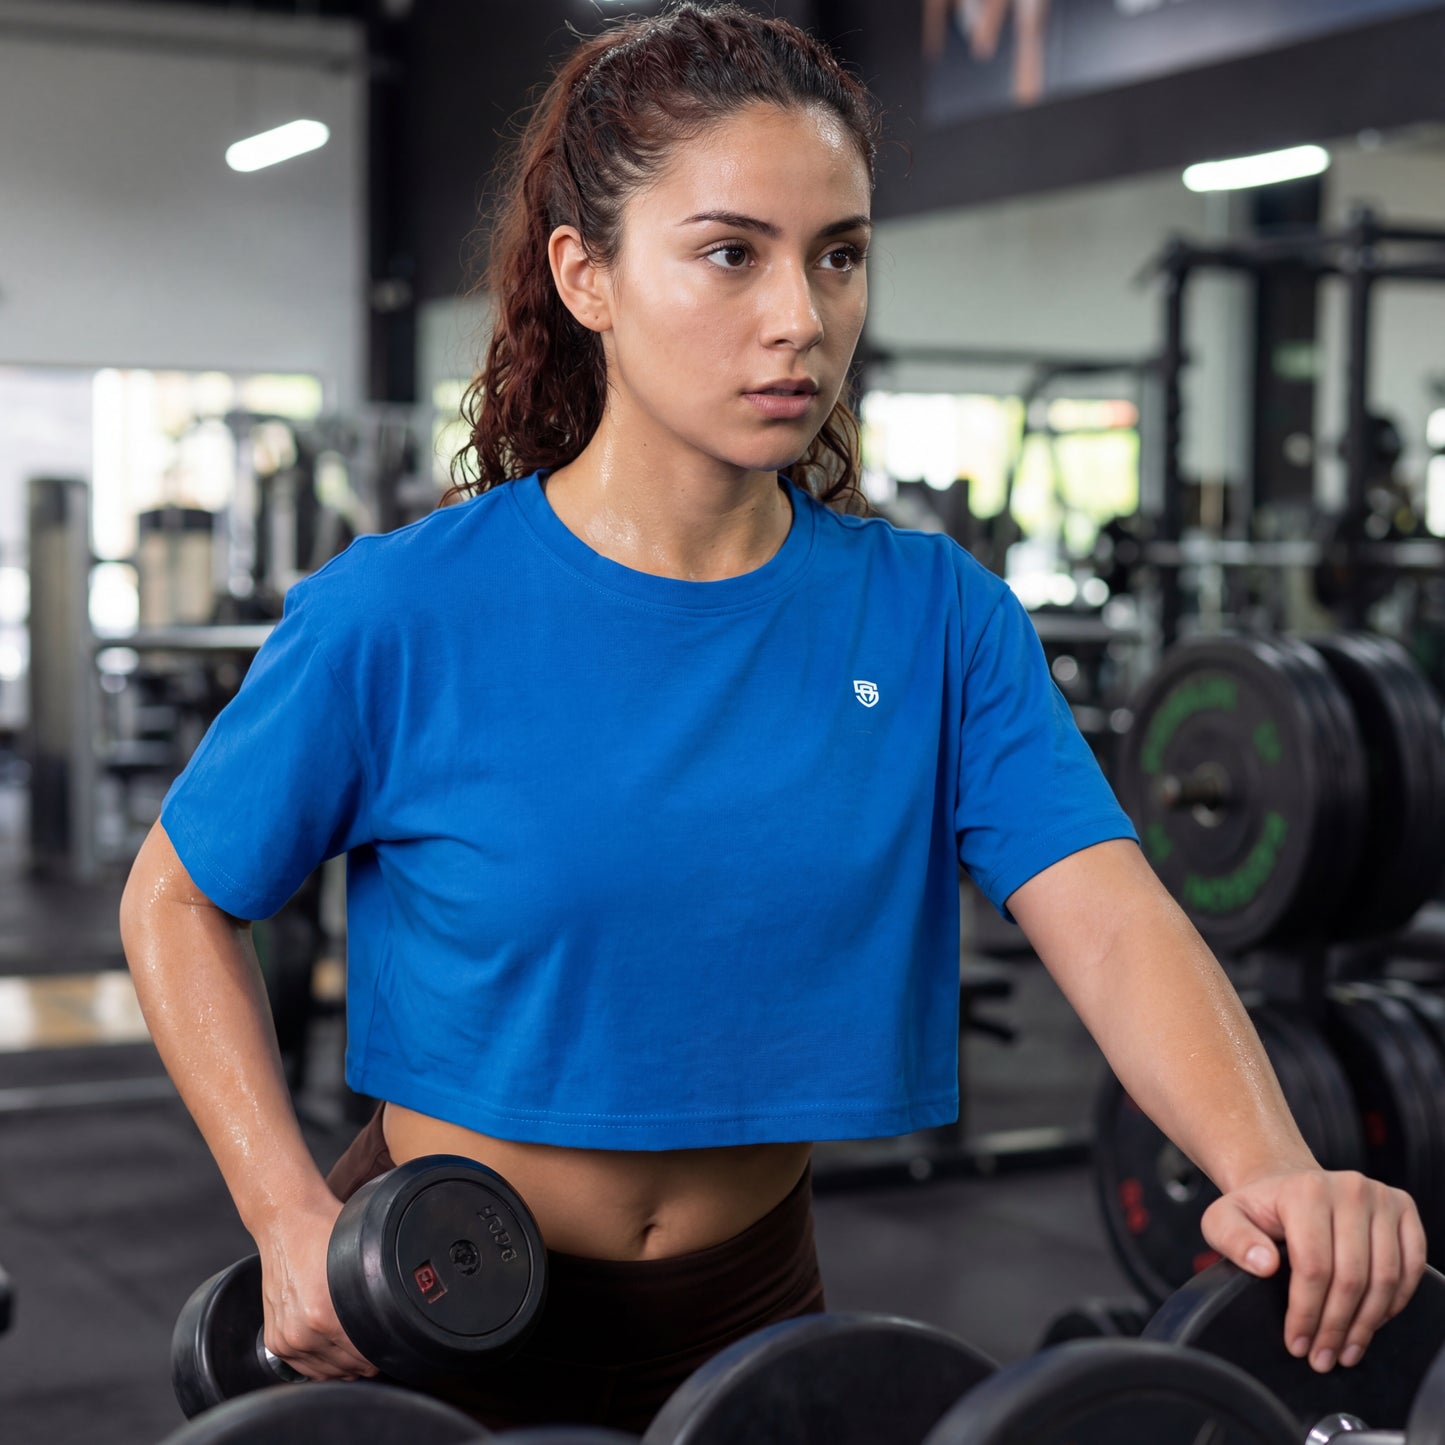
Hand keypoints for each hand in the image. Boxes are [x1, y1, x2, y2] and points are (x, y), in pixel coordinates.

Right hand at [255, 1197, 377, 1381]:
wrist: (287, 1221)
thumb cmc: (324, 1233)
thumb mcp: (363, 1259)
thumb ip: (378, 1291)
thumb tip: (399, 1314)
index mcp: (324, 1316)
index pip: (365, 1356)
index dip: (383, 1352)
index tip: (391, 1345)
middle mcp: (302, 1334)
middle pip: (347, 1368)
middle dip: (366, 1359)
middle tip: (378, 1344)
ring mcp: (286, 1340)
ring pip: (326, 1373)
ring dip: (345, 1365)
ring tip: (358, 1347)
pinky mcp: (274, 1341)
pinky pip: (305, 1369)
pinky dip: (322, 1364)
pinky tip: (336, 1351)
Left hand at [1201, 1168, 1425, 1371]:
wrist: (1291, 1186)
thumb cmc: (1262, 1208)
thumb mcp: (1226, 1218)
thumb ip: (1233, 1239)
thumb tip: (1263, 1263)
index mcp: (1305, 1190)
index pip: (1313, 1266)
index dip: (1307, 1312)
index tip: (1298, 1342)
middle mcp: (1349, 1189)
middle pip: (1352, 1277)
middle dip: (1336, 1327)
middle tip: (1323, 1356)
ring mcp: (1380, 1198)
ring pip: (1385, 1278)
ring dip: (1367, 1324)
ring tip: (1346, 1349)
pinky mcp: (1404, 1208)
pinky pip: (1411, 1267)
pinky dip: (1394, 1302)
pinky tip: (1373, 1321)